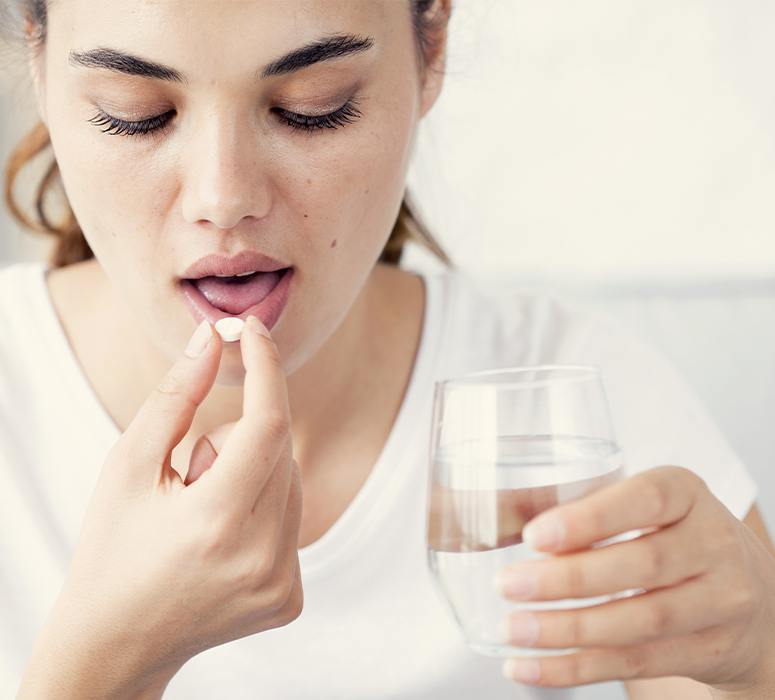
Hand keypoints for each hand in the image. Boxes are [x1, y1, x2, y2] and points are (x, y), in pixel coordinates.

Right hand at [18, 316, 302, 698]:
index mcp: (217, 523)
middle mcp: (261, 557)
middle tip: (192, 472)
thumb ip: (174, 397)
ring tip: (202, 511)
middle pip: (281, 450)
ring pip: (292, 481)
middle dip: (241, 437)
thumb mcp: (127, 467)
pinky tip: (220, 539)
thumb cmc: (112, 549)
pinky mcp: (290, 597)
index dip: (266, 368)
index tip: (253, 332)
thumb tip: (212, 337)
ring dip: (254, 473)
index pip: (269, 423)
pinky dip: (264, 509)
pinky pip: (293, 521)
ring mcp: (281, 583)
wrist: (116, 643)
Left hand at [495, 466, 774, 691]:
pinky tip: (529, 666)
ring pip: (640, 622)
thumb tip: (506, 521)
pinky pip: (637, 663)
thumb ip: (588, 508)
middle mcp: (713, 542)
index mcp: (686, 492)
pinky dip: (576, 668)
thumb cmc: (669, 534)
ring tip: (513, 629)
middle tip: (507, 585)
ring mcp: (721, 600)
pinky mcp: (710, 650)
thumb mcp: (643, 506)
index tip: (534, 536)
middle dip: (565, 580)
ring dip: (566, 630)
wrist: (749, 593)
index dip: (589, 519)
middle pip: (640, 565)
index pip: (645, 499)